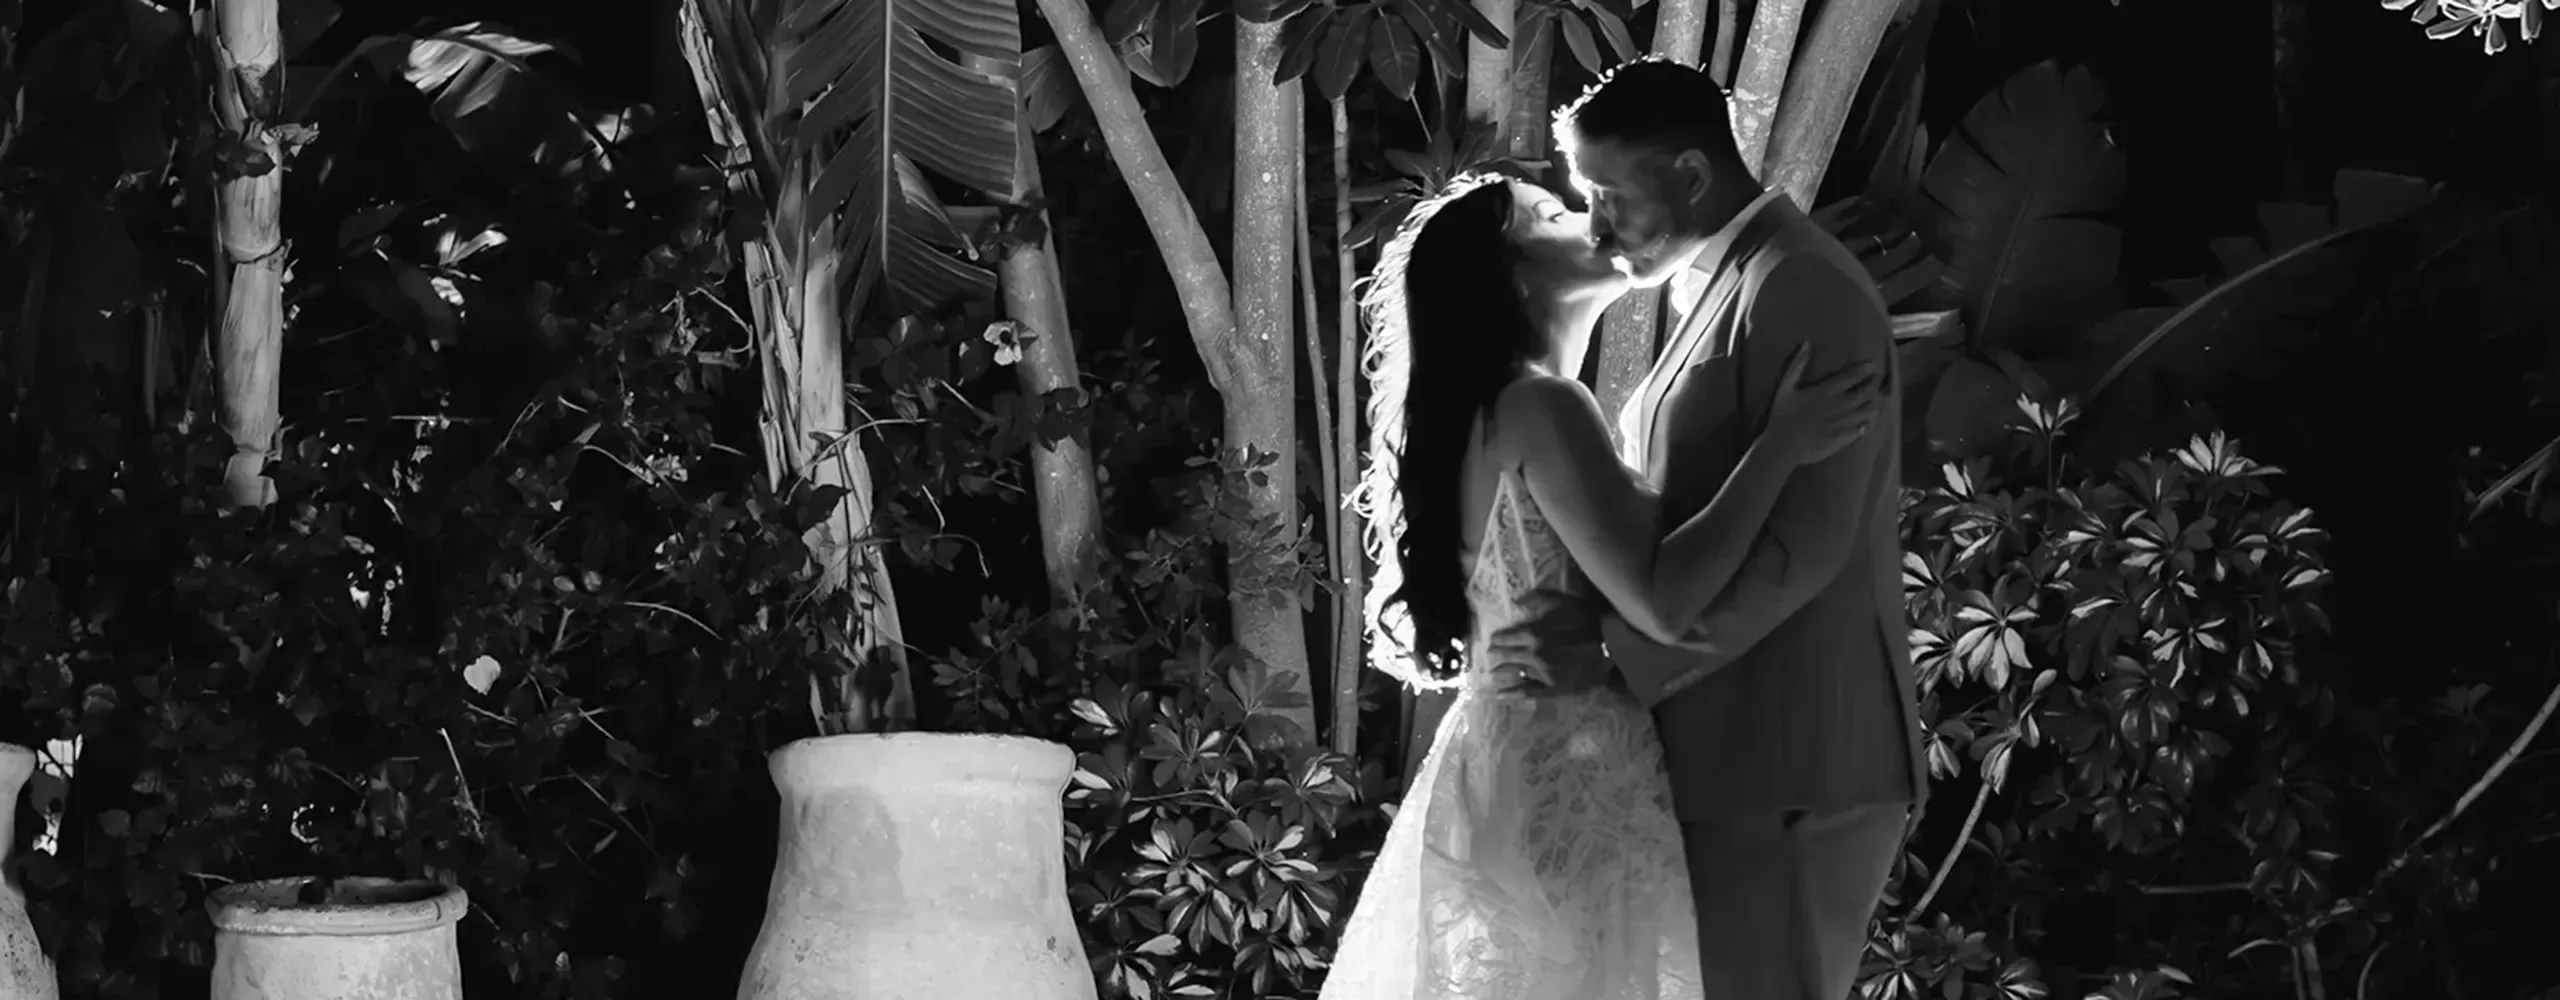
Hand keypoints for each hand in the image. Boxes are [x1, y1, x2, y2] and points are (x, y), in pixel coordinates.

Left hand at [1485, 589, 1613, 696]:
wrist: (1612, 646)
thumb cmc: (1588, 620)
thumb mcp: (1563, 601)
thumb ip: (1537, 598)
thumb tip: (1516, 602)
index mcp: (1534, 633)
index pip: (1506, 637)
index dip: (1498, 638)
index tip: (1494, 639)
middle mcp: (1533, 655)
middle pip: (1506, 655)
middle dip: (1496, 654)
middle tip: (1490, 655)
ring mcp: (1542, 674)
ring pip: (1514, 673)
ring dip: (1500, 672)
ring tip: (1492, 673)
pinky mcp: (1553, 688)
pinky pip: (1528, 693)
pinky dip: (1512, 694)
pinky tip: (1500, 695)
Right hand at [1765, 343, 1884, 465]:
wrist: (1780, 447)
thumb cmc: (1781, 415)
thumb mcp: (1785, 387)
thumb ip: (1797, 365)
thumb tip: (1807, 343)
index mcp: (1824, 393)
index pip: (1849, 378)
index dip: (1863, 370)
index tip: (1873, 365)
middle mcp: (1836, 407)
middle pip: (1862, 394)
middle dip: (1873, 386)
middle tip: (1879, 381)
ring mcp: (1840, 424)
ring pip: (1864, 412)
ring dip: (1873, 405)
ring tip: (1879, 400)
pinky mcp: (1840, 439)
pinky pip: (1858, 431)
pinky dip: (1864, 425)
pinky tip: (1867, 423)